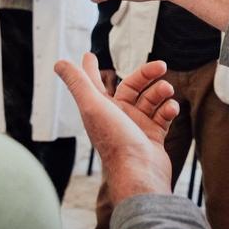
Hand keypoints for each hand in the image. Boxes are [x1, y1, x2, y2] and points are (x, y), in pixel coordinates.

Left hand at [55, 53, 178, 205]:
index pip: (94, 83)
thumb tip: (58, 63)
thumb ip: (78, 83)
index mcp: (101, 108)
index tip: (89, 56)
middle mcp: (118, 116)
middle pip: (132, 86)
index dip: (90, 69)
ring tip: (167, 91)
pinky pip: (163, 115)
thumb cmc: (115, 141)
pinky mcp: (153, 136)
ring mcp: (137, 126)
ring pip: (151, 99)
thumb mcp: (92, 106)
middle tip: (161, 66)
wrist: (140, 172)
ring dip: (160, 92)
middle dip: (147, 74)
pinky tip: (170, 109)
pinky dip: (168, 109)